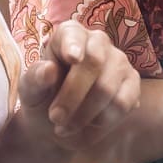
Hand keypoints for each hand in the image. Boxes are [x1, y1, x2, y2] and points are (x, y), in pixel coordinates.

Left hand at [17, 19, 141, 152]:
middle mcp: (98, 42)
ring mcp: (119, 62)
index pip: (73, 34)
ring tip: (66, 128)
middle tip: (55, 118)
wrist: (60, 124)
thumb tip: (49, 69)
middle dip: (73, 96)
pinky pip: (123, 104)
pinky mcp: (133, 85)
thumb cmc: (43, 99)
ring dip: (84, 115)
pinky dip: (103, 122)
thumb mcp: (30, 92)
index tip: (72, 58)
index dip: (74, 45)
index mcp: (70, 35)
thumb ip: (34, 79)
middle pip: (94, 63)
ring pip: (108, 88)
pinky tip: (88, 126)